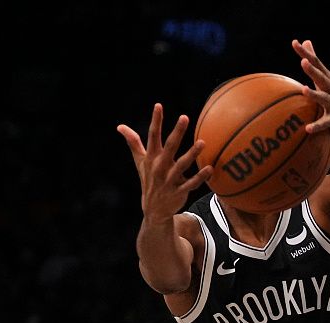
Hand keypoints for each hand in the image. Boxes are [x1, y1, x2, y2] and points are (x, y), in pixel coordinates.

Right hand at [117, 103, 212, 222]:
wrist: (153, 210)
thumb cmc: (149, 180)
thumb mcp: (140, 162)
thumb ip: (133, 143)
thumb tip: (120, 126)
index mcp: (151, 158)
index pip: (152, 136)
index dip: (156, 121)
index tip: (158, 106)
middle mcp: (160, 167)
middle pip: (169, 147)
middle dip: (177, 132)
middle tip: (184, 117)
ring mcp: (169, 180)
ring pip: (181, 165)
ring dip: (192, 154)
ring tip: (202, 142)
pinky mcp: (179, 191)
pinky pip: (191, 183)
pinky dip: (200, 177)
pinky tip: (210, 168)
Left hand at [292, 39, 329, 140]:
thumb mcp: (326, 81)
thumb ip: (314, 64)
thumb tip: (306, 41)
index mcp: (329, 81)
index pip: (317, 64)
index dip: (306, 53)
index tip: (295, 43)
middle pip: (322, 78)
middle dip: (313, 70)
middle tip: (303, 62)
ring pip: (325, 99)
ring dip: (315, 94)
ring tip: (304, 90)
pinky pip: (326, 123)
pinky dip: (317, 125)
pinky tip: (308, 128)